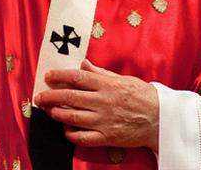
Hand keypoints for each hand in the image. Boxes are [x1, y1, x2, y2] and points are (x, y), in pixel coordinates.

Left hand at [33, 59, 159, 151]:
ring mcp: (103, 121)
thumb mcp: (124, 79)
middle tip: (40, 96)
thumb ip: (101, 73)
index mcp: (107, 85)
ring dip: (57, 113)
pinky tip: (65, 130)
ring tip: (49, 111)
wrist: (160, 119)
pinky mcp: (106, 137)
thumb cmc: (143, 96)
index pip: (77, 78)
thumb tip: (83, 64)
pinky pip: (83, 137)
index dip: (60, 76)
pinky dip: (71, 134)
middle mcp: (103, 102)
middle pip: (70, 97)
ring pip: (73, 117)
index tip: (48, 76)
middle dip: (51, 96)